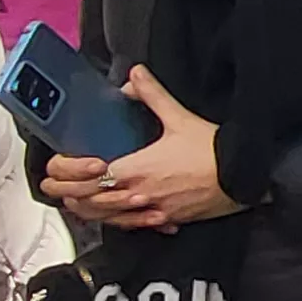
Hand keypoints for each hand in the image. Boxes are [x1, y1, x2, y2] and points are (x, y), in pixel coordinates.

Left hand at [69, 68, 243, 230]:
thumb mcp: (180, 118)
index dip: (72, 178)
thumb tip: (134, 75)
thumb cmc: (213, 149)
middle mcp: (141, 194)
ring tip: (81, 207)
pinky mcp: (170, 219)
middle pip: (95, 203)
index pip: (91, 178)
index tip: (61, 174)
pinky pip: (139, 225)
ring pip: (113, 219)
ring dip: (94, 213)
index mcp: (137, 168)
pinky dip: (124, 222)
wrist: (243, 175)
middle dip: (74, 198)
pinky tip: (121, 217)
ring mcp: (155, 210)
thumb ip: (152, 95)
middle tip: (59, 193)